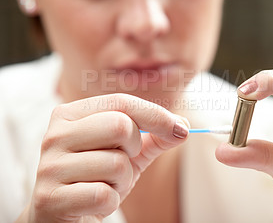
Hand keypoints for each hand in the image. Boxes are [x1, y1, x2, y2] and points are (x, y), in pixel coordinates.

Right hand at [18, 94, 188, 222]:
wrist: (65, 217)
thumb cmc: (97, 178)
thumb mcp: (128, 153)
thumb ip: (154, 136)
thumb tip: (183, 125)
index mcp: (71, 115)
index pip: (121, 102)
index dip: (156, 115)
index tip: (181, 129)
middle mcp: (55, 135)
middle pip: (120, 126)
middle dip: (134, 149)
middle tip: (123, 163)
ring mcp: (49, 166)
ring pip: (116, 163)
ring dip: (122, 181)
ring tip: (105, 185)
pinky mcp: (49, 198)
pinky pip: (103, 195)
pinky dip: (110, 202)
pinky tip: (95, 203)